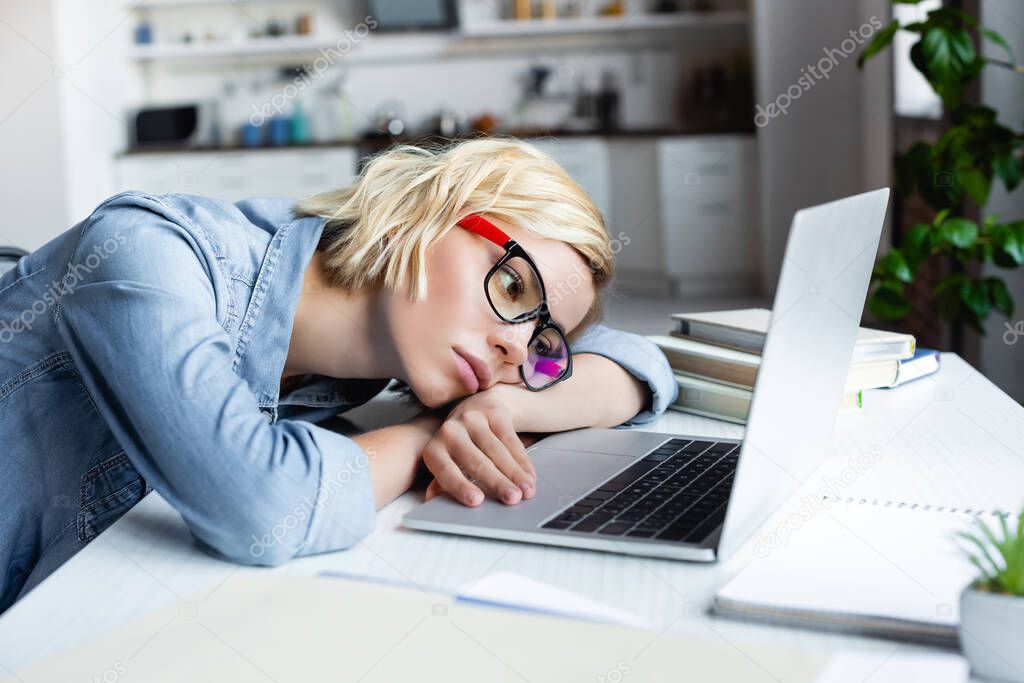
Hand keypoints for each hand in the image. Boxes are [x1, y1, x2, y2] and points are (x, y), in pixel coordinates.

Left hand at [421, 388, 536, 506]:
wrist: (477, 408)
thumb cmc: (461, 446)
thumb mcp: (449, 463)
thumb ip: (444, 484)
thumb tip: (434, 500)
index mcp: (434, 450)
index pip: (446, 472)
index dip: (461, 487)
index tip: (478, 501)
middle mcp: (450, 432)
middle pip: (476, 462)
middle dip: (497, 483)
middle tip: (513, 499)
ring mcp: (472, 419)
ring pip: (497, 451)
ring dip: (515, 474)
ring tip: (527, 491)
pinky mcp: (493, 413)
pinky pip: (511, 440)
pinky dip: (522, 460)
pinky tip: (529, 475)